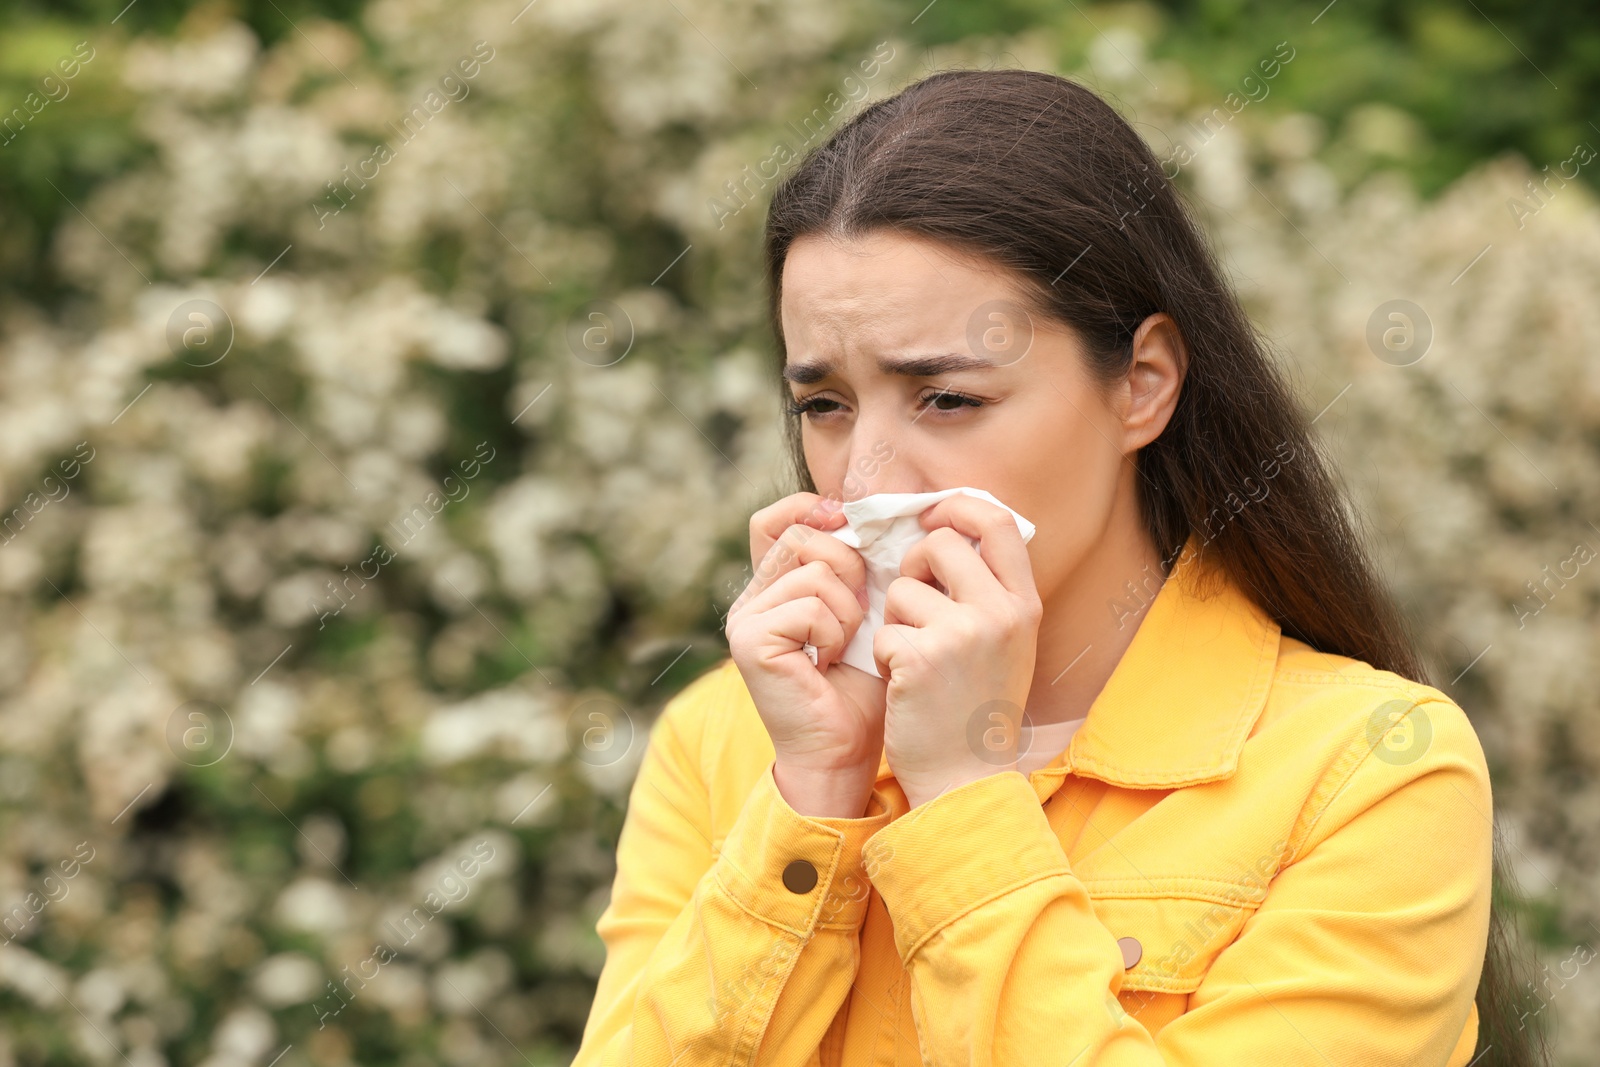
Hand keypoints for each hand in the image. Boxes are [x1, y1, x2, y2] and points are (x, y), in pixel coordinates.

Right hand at [725, 492, 887, 817]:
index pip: (776, 521)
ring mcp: (745, 618)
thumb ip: (855, 568)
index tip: (846, 522)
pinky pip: (809, 605)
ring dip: (847, 609)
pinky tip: (828, 662)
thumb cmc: (861, 687)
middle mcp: (751, 599)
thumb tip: (863, 515)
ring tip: (843, 647)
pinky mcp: (750, 640)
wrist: (844, 751)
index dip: (809, 508)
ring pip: (814, 572)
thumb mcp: (863, 613)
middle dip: (848, 566)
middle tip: (858, 613)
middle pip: (801, 536)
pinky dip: (833, 631)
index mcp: (773, 588)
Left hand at [873, 493, 1041, 808]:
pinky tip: (904, 684)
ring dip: (896, 618)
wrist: (966, 778)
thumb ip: (987, 591)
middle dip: (913, 565)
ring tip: (914, 658)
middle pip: (940, 543)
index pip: (998, 522)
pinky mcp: (921, 656)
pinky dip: (884, 655)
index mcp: (1024, 605)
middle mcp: (1000, 613)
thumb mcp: (1004, 643)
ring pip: (903, 588)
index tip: (931, 516)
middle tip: (911, 601)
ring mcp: (962, 634)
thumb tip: (946, 529)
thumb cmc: (975, 707)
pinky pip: (884, 628)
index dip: (959, 506)